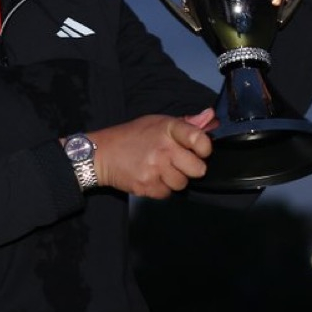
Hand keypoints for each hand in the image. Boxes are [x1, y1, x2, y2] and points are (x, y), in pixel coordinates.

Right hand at [89, 109, 216, 198]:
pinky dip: (160, 189)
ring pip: (182, 184)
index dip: (205, 148)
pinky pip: (166, 194)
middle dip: (191, 169)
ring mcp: (154, 168)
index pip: (200, 140)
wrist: (101, 153)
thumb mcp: (157, 122)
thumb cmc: (131, 137)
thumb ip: (186, 124)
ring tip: (160, 170)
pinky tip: (151, 177)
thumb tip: (210, 117)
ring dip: (174, 180)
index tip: (201, 151)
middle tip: (179, 163)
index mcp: (168, 128)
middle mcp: (163, 148)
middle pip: (197, 169)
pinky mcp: (146, 185)